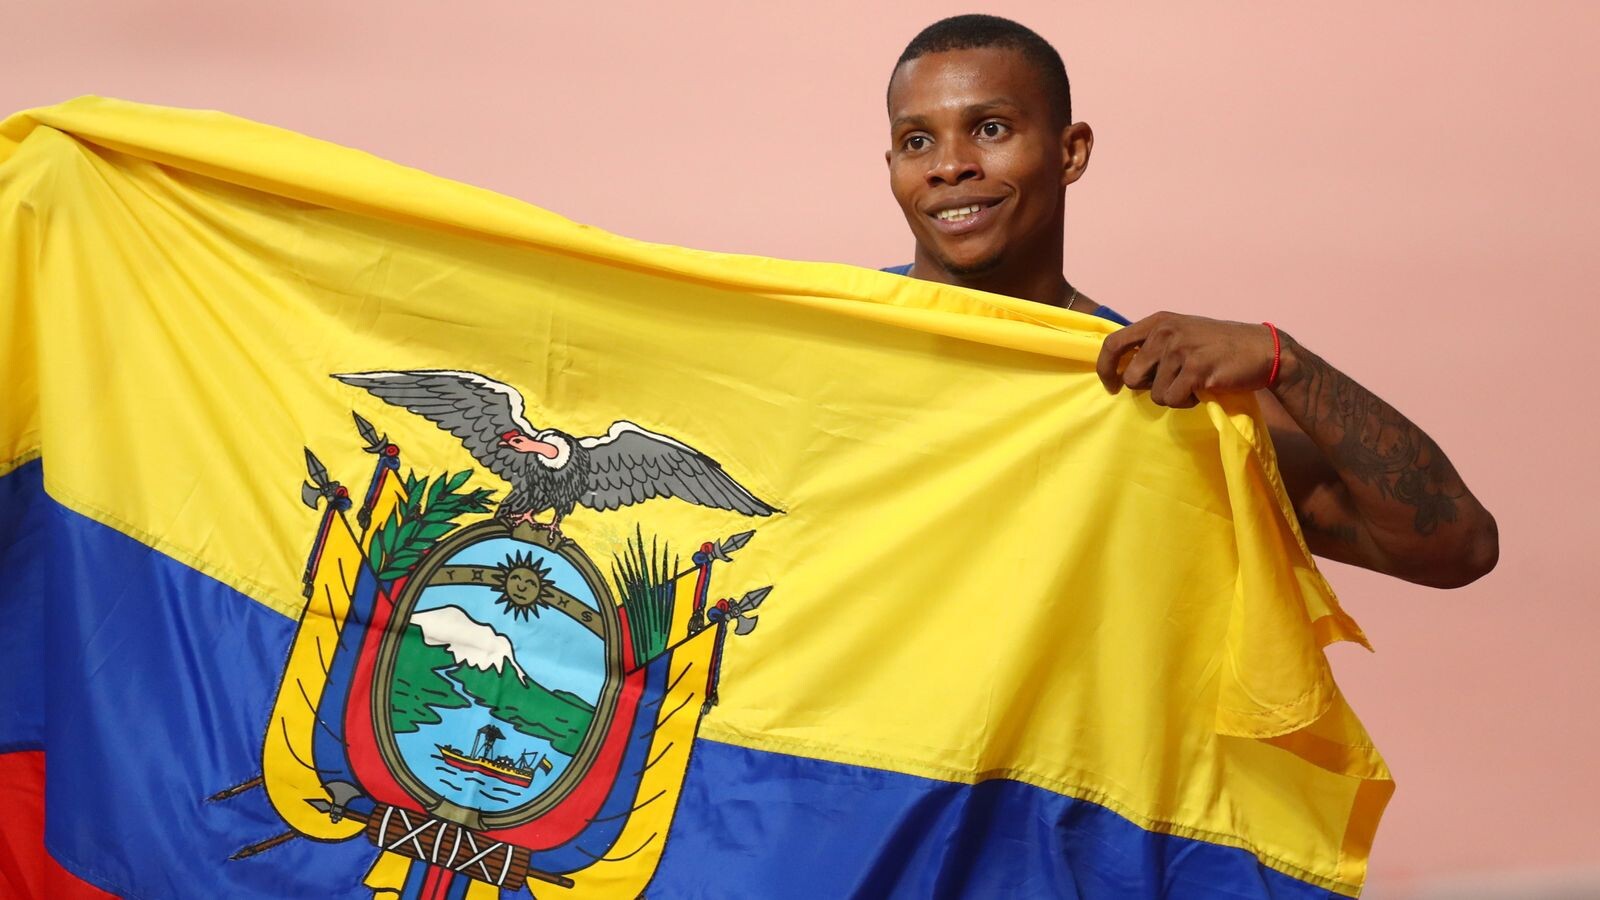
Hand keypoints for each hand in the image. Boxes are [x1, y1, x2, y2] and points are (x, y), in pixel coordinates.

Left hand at [1095, 312, 1278, 407]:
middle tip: (1174, 381)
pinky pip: (1174, 400)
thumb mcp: (1180, 334)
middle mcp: (1165, 332)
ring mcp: (1180, 350)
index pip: (1112, 343)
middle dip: (1150, 388)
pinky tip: (1204, 389)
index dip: (1105, 368)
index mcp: (1157, 321)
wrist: (1262, 349)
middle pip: (1131, 378)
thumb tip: (1119, 369)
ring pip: (1155, 394)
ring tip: (1194, 382)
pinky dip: (1188, 402)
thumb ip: (1151, 345)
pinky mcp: (1197, 369)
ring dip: (1174, 396)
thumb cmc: (1217, 346)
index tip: (1111, 385)